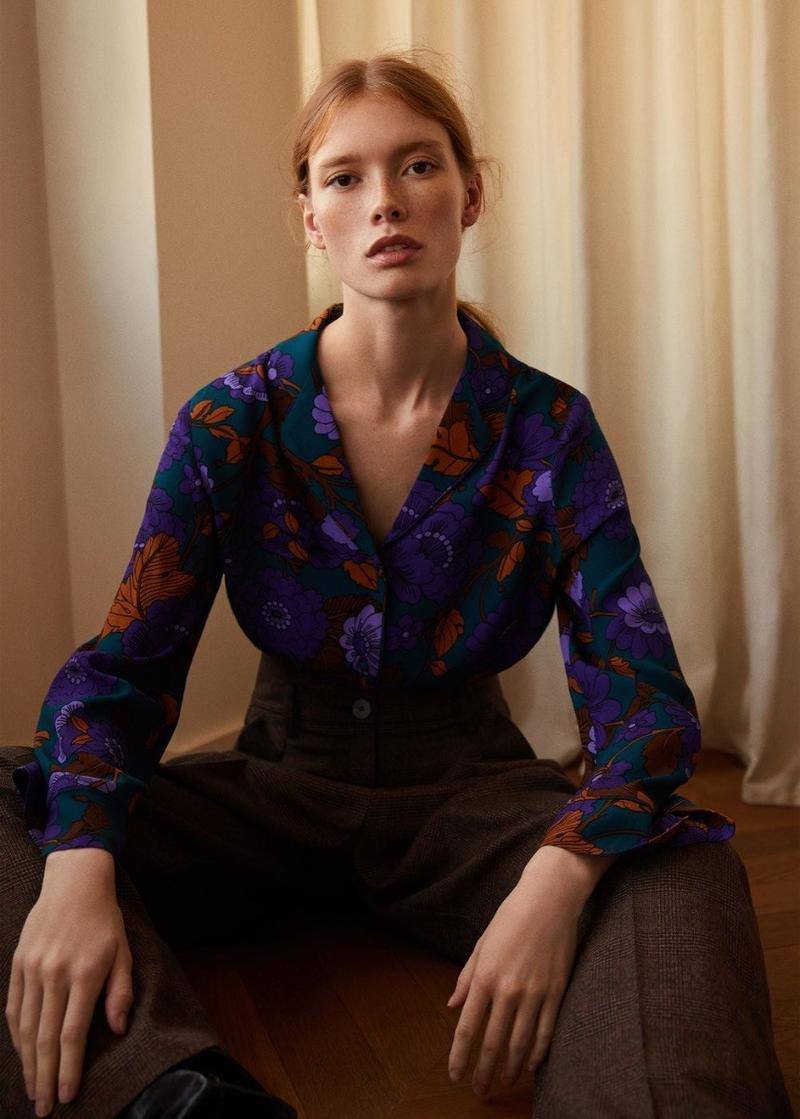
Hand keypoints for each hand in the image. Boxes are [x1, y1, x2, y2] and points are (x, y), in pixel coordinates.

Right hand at [5, 863, 133, 1115]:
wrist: (74, 882)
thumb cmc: (105, 920)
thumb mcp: (124, 951)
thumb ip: (120, 992)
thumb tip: (117, 1030)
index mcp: (84, 974)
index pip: (71, 1034)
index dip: (69, 1069)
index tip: (68, 1097)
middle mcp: (54, 974)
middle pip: (44, 1039)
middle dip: (44, 1078)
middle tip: (44, 1109)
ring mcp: (32, 969)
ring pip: (25, 1028)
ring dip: (27, 1064)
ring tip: (33, 1091)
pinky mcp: (19, 964)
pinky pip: (14, 1009)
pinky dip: (16, 1037)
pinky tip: (22, 1056)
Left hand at [445, 872, 583, 1099]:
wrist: (550, 899)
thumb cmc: (511, 918)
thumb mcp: (481, 944)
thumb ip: (466, 978)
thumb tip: (452, 1006)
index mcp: (485, 976)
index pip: (467, 1028)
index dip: (460, 1056)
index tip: (456, 1075)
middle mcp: (508, 990)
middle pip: (492, 1043)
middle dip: (484, 1072)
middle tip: (479, 1091)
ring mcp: (534, 993)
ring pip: (520, 1044)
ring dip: (510, 1069)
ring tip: (504, 1084)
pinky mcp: (556, 992)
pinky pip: (546, 1032)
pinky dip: (537, 1053)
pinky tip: (530, 1066)